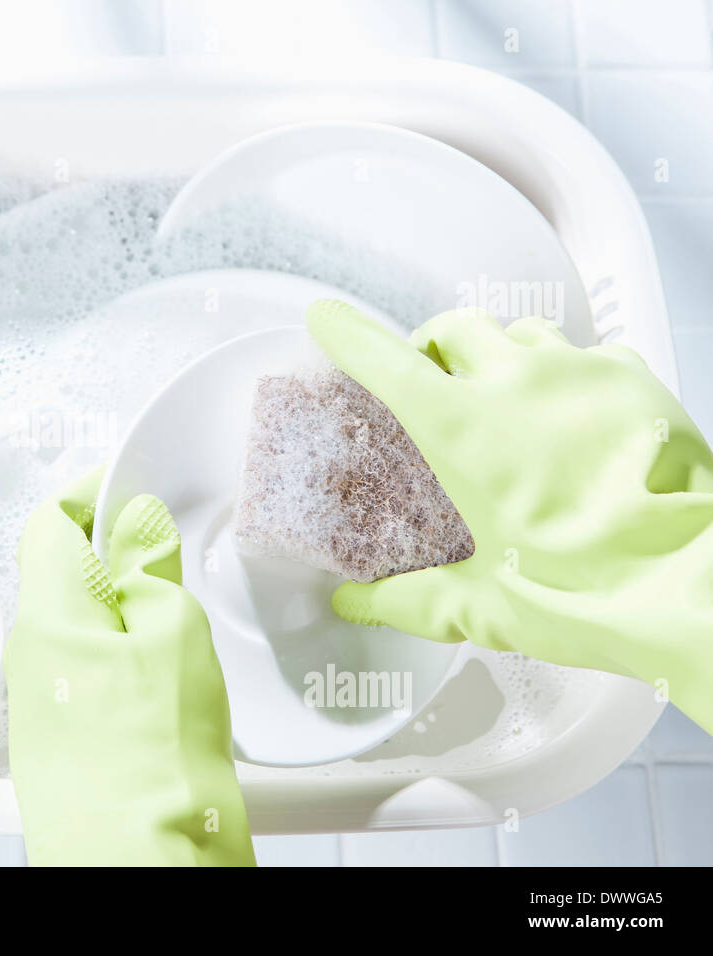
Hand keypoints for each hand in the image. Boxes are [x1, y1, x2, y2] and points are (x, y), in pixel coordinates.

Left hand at [5, 468, 254, 865]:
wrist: (142, 861)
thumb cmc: (155, 761)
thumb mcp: (174, 634)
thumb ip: (149, 569)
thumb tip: (136, 526)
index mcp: (49, 616)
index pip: (49, 522)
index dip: (88, 493)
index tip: (126, 486)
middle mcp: (31, 658)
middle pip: (64, 576)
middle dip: (115, 559)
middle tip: (171, 561)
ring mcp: (40, 705)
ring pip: (80, 630)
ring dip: (124, 616)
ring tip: (179, 636)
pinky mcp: (60, 742)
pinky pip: (86, 678)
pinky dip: (124, 664)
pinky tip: (166, 690)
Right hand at [307, 300, 712, 731]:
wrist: (690, 581)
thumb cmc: (584, 590)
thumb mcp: (481, 602)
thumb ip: (410, 599)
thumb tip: (358, 605)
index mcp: (459, 428)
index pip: (384, 360)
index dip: (348, 335)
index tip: (328, 320)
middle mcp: (513, 382)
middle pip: (451, 328)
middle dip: (431, 346)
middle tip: (430, 380)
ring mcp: (577, 372)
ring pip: (519, 332)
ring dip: (499, 353)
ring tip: (506, 394)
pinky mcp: (632, 378)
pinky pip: (588, 352)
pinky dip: (567, 372)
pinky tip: (574, 412)